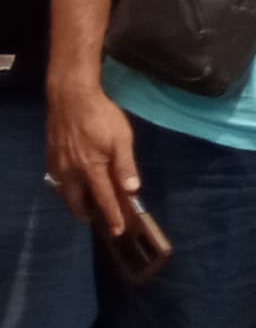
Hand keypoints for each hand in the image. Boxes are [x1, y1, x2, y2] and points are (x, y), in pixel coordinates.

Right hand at [46, 81, 136, 237]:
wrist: (71, 96)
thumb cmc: (101, 116)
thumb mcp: (122, 139)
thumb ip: (126, 166)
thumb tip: (132, 190)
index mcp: (91, 169)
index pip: (103, 199)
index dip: (112, 216)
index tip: (117, 231)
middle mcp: (71, 171)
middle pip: (77, 201)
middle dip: (86, 214)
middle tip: (96, 219)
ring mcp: (58, 163)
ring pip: (64, 192)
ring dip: (74, 202)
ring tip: (84, 205)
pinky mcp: (50, 155)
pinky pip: (57, 179)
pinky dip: (65, 188)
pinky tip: (72, 184)